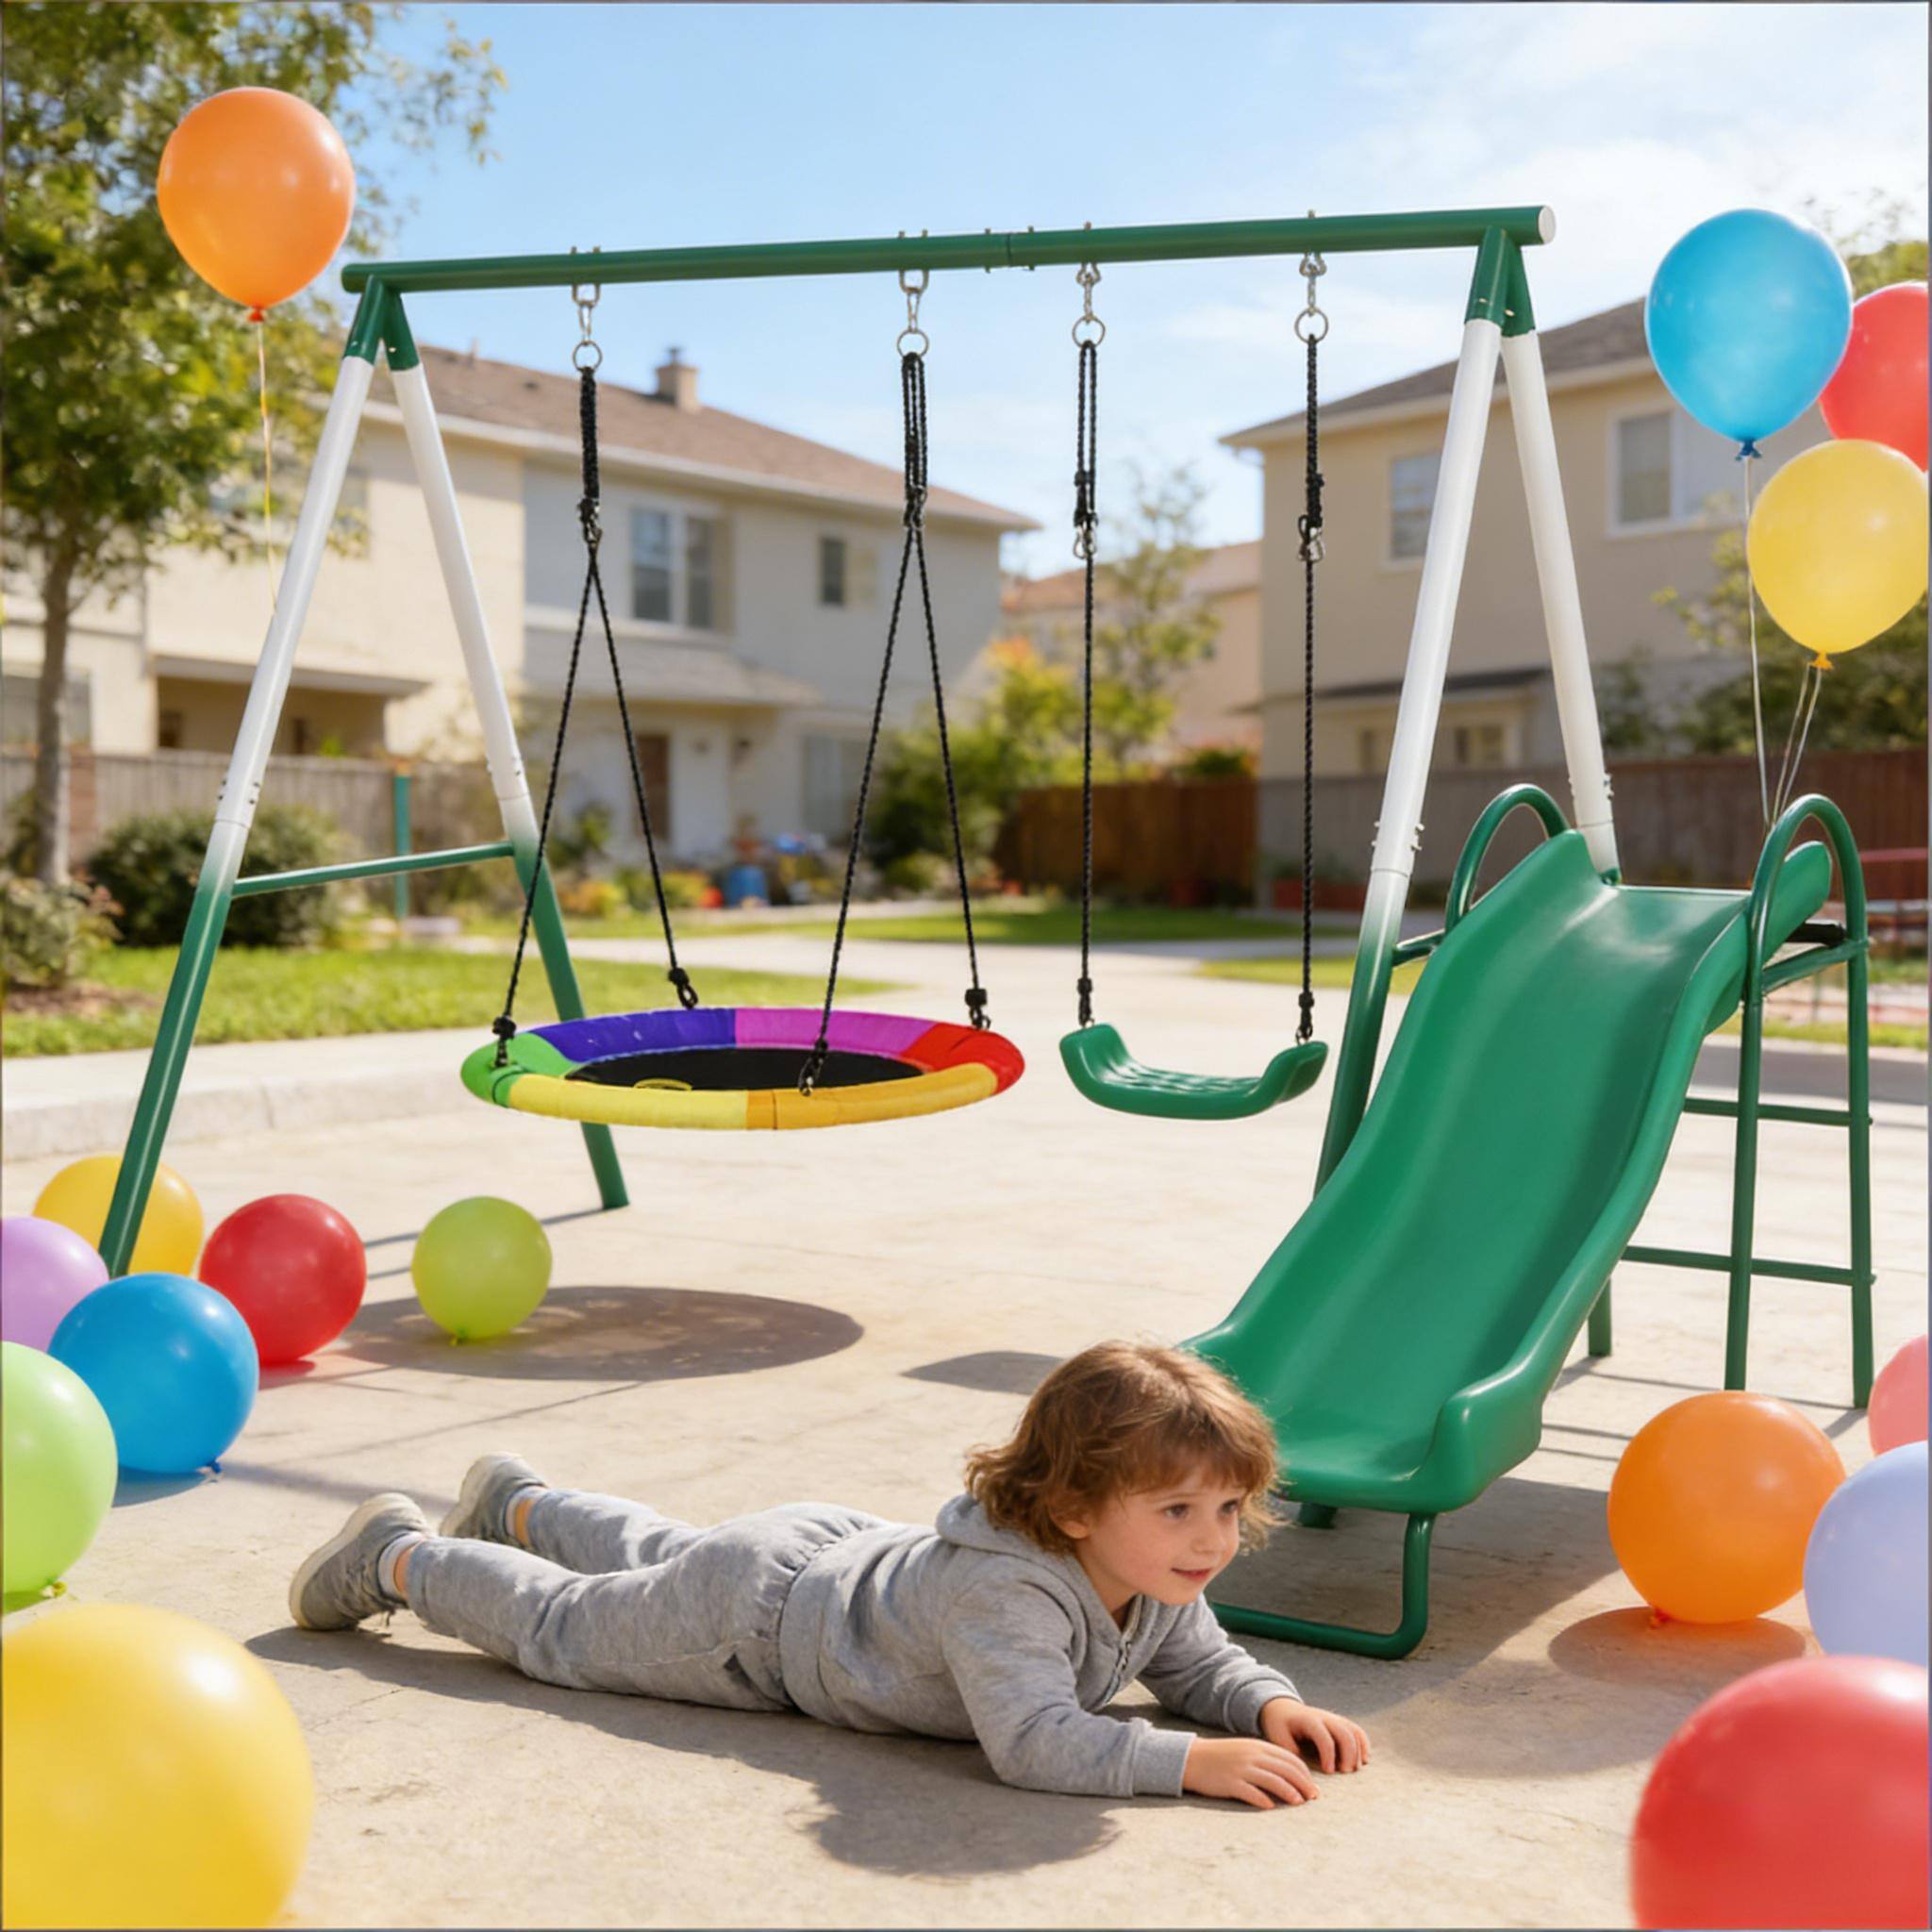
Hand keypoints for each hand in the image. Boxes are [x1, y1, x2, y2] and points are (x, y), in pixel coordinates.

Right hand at [1182, 1735, 1318, 1808]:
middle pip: (1286, 1770)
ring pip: (1273, 1781)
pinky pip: (1252, 1793)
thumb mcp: (1245, 1751)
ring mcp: (1241, 1769)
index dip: (1305, 1774)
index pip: (1290, 1759)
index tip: (1313, 1788)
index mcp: (1258, 1746)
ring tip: (1298, 1803)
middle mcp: (1252, 1756)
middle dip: (1303, 1784)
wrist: (1192, 1758)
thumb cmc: (1221, 1757)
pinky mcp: (1230, 1783)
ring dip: (1289, 1793)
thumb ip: (1265, 1759)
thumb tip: (1289, 1775)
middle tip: (1313, 1798)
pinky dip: (1264, 1800)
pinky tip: (1271, 1807)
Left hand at [1260, 1698, 1369, 1773]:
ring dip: (1358, 1750)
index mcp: (1308, 1720)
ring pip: (1352, 1731)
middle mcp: (1324, 1717)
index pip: (1325, 1738)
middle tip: (1345, 1773)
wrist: (1281, 1708)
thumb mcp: (1279, 1738)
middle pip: (1344, 1733)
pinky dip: (1363, 1744)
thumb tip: (1305, 1772)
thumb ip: (1292, 1753)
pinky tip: (1364, 1759)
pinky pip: (1356, 1730)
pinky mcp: (1339, 1722)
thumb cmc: (1279, 1726)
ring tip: (1354, 1769)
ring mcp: (1333, 1718)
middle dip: (1348, 1754)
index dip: (1329, 1756)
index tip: (1329, 1772)